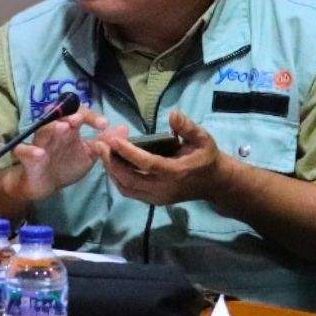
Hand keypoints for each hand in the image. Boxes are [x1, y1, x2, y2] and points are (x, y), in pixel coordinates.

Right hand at [5, 105, 110, 202]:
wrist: (45, 184)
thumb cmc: (66, 165)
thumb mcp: (89, 155)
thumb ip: (104, 143)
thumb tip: (125, 129)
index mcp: (69, 129)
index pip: (79, 114)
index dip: (91, 117)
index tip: (104, 125)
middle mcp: (54, 132)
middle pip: (59, 117)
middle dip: (69, 117)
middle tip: (78, 120)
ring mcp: (39, 143)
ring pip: (42, 131)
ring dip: (52, 129)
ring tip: (62, 128)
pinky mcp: (27, 159)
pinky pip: (23, 151)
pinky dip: (29, 151)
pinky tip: (39, 154)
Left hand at [92, 110, 225, 206]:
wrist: (215, 183)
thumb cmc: (207, 157)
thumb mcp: (203, 138)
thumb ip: (188, 127)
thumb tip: (173, 114)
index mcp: (176, 172)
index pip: (147, 164)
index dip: (128, 152)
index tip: (113, 139)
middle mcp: (164, 188)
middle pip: (130, 179)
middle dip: (112, 162)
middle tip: (100, 144)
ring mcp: (158, 197)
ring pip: (126, 188)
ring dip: (111, 171)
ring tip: (102, 152)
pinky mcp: (154, 201)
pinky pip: (130, 192)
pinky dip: (118, 179)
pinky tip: (112, 164)